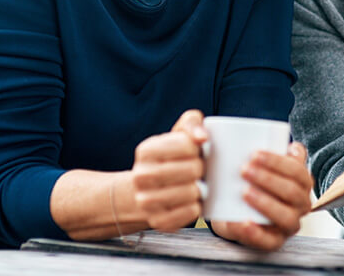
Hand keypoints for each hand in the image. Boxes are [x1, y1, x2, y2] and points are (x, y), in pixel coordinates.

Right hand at [131, 109, 207, 231]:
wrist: (148, 189)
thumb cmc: (171, 157)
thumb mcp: (179, 133)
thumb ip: (192, 123)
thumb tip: (202, 137)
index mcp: (146, 151)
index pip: (187, 145)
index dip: (198, 148)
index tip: (194, 151)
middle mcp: (141, 176)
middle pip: (192, 169)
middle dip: (201, 168)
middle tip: (197, 170)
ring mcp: (146, 201)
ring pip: (192, 192)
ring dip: (200, 188)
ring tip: (195, 184)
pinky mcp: (158, 221)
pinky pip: (190, 212)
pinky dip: (197, 206)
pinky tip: (191, 200)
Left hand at [210, 142, 313, 250]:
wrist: (233, 211)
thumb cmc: (252, 181)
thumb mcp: (264, 165)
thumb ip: (276, 148)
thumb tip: (293, 146)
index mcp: (302, 183)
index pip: (297, 171)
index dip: (278, 162)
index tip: (254, 153)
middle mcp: (301, 205)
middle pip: (292, 192)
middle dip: (268, 179)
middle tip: (244, 169)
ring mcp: (289, 226)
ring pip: (286, 217)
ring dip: (265, 203)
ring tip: (244, 192)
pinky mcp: (274, 242)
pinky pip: (269, 242)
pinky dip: (255, 232)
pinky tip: (242, 222)